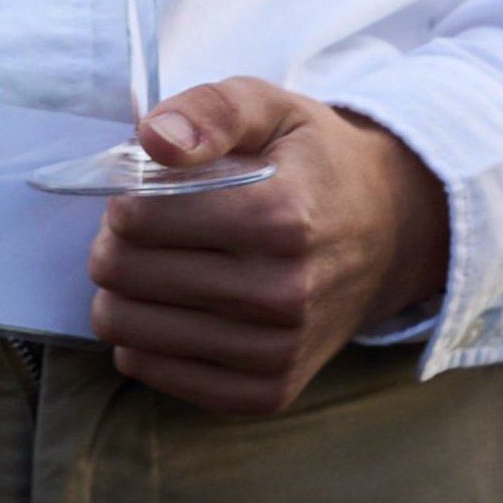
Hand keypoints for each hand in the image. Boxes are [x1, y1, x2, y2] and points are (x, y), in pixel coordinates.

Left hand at [84, 82, 446, 417]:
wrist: (388, 236)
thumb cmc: (314, 165)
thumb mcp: (272, 110)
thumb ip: (210, 110)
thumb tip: (154, 139)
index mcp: (280, 217)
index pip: (138, 219)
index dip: (125, 198)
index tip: (145, 193)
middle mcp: (281, 294)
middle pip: (123, 274)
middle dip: (114, 242)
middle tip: (143, 229)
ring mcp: (275, 352)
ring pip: (126, 328)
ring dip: (121, 291)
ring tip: (157, 265)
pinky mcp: (266, 392)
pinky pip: (150, 370)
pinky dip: (143, 338)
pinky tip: (173, 308)